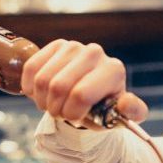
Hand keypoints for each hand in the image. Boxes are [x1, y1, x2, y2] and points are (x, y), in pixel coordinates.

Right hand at [20, 39, 147, 123]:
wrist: (89, 95)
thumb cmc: (104, 107)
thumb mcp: (120, 116)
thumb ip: (132, 112)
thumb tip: (126, 103)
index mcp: (114, 70)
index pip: (81, 94)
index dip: (71, 112)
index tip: (75, 118)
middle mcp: (95, 52)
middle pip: (58, 87)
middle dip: (56, 109)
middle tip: (61, 114)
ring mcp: (74, 46)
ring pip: (43, 80)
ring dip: (43, 101)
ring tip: (53, 104)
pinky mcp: (56, 45)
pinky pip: (32, 69)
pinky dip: (30, 87)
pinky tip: (40, 93)